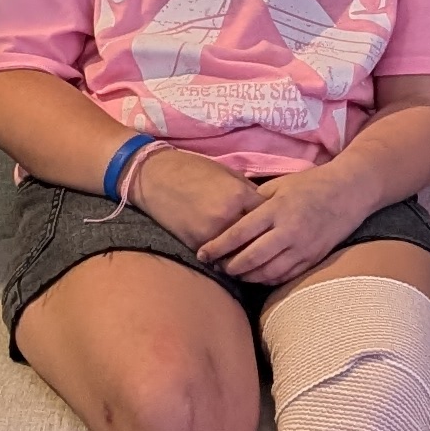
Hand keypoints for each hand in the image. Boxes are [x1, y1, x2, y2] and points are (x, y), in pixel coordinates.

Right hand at [124, 144, 262, 252]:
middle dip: (262, 245)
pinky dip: (223, 259)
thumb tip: (265, 207)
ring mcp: (211, 233)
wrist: (154, 176)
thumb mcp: (226, 173)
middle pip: (256, 240)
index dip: (272, 222)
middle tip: (269, 251)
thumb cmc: (192, 169)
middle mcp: (228, 216)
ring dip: (243, 257)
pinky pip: (217, 257)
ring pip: (238, 253)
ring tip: (251, 260)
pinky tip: (228, 259)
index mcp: (239, 194)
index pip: (267, 216)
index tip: (275, 227)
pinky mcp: (195, 243)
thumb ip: (247, 191)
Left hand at [196, 159, 377, 285]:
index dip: (218, 246)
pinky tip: (257, 275)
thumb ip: (254, 201)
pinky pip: (284, 276)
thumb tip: (227, 213)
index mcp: (277, 209)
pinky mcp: (313, 258)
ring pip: (267, 272)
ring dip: (247, 276)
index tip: (203, 253)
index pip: (239, 233)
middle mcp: (289, 231)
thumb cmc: (311, 184)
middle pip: (250, 258)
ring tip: (234, 272)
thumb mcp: (280, 185)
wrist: (350, 192)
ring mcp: (303, 247)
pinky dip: (267, 279)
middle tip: (217, 266)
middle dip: (230, 266)